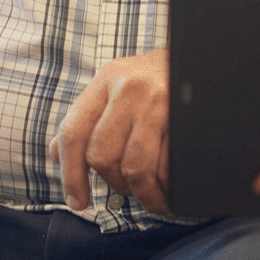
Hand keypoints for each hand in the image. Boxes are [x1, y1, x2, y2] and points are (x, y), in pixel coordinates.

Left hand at [50, 48, 169, 212]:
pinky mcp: (184, 116)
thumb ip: (87, 117)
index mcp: (107, 79)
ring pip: (136, 167)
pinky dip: (166, 186)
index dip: (71, 175)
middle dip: (113, 183)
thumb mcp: (118, 84)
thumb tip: (58, 152)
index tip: (77, 201)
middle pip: (103, 156)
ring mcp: (160, 101)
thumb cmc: (158, 76)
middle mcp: (130, 88)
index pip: (74, 133)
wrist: (201, 57)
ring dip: (142, 193)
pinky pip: (168, 166)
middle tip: (126, 189)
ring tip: (150, 197)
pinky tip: (168, 187)